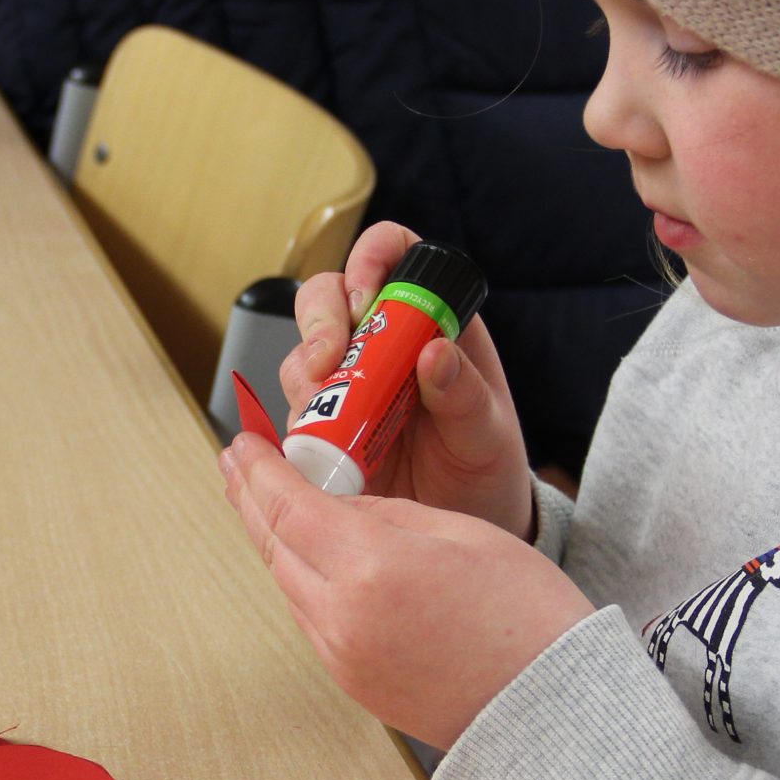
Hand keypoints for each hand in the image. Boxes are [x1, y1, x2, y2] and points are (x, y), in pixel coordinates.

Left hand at [220, 432, 594, 748]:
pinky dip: (300, 579)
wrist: (551, 709)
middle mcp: (342, 616)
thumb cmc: (527, 616)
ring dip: (272, 539)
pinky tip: (305, 558)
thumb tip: (338, 506)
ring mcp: (342, 656)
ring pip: (287, 583)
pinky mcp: (352, 682)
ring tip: (263, 502)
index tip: (243, 441)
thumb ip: (387, 513)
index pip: (288, 505)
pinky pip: (310, 618)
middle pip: (273, 545)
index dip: (259, 469)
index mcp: (371, 565)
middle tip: (236, 461)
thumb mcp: (461, 531)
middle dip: (250, 497)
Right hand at [281, 222, 534, 539]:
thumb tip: (434, 352)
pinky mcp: (323, 427)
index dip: (371, 259)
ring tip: (326, 417)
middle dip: (319, 321)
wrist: (465, 523)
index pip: (394, 256)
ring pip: (302, 354)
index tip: (365, 299)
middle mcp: (382, 345)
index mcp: (432, 324)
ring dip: (304, 379)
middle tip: (327, 361)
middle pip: (328, 296)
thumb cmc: (486, 467)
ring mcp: (347, 385)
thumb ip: (467, 394)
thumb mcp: (488, 434)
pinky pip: (291, 411)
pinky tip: (311, 446)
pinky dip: (293, 424)